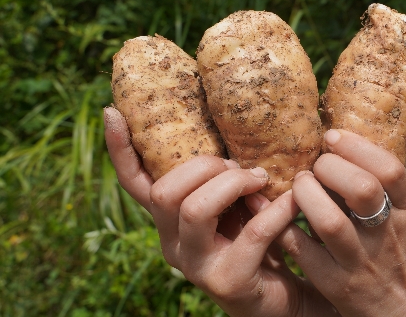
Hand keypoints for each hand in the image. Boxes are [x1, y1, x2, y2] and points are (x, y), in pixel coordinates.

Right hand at [103, 107, 337, 316]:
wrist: (283, 296)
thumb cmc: (257, 240)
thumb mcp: (234, 204)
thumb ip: (222, 180)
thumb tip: (233, 133)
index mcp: (168, 220)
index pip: (134, 183)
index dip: (120, 150)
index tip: (111, 111)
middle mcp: (172, 244)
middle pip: (165, 191)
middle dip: (206, 166)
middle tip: (240, 167)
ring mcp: (196, 266)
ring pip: (195, 209)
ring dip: (233, 184)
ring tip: (260, 181)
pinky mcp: (227, 282)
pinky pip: (253, 233)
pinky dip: (277, 210)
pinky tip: (293, 201)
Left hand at [268, 129, 405, 316]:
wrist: (405, 309)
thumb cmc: (396, 249)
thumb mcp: (402, 215)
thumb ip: (378, 183)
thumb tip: (337, 140)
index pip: (391, 171)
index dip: (358, 147)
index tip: (333, 136)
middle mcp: (386, 236)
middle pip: (362, 189)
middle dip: (330, 167)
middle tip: (316, 166)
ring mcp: (360, 262)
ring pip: (329, 221)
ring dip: (306, 194)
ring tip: (300, 185)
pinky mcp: (335, 284)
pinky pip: (301, 249)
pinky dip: (285, 224)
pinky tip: (281, 212)